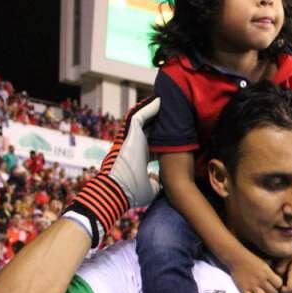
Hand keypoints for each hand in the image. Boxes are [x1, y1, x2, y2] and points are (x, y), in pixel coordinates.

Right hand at [66, 97, 160, 245]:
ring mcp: (131, 137)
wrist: (117, 191)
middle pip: (148, 125)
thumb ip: (157, 182)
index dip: (162, 133)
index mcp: (141, 154)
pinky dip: (150, 108)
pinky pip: (140, 115)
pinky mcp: (130, 133)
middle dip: (159, 117)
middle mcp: (136, 143)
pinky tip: (161, 101)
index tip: (175, 129)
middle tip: (172, 108)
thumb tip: (164, 183)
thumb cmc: (131, 192)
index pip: (153, 139)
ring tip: (167, 100)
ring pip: (143, 118)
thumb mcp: (151, 187)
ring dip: (154, 109)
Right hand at [229, 248, 282, 292]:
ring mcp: (252, 285)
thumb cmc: (252, 258)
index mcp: (268, 273)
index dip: (278, 286)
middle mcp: (261, 280)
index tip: (274, 284)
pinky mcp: (243, 289)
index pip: (279, 285)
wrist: (236, 257)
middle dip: (272, 292)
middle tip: (267, 290)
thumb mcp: (265, 261)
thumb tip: (281, 274)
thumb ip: (272, 270)